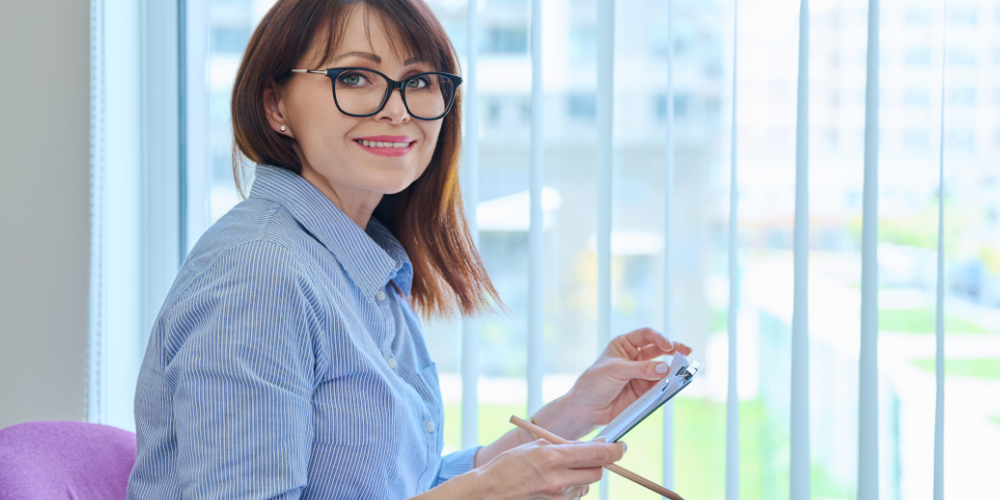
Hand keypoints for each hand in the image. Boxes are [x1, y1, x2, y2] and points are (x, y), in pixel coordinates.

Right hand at [473, 439, 625, 499]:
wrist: (489, 493)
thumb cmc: (509, 465)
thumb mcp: (535, 446)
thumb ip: (565, 445)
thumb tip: (592, 444)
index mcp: (552, 457)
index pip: (597, 455)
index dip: (615, 451)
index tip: (620, 447)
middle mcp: (558, 479)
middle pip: (597, 472)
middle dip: (598, 463)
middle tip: (589, 455)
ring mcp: (558, 497)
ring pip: (586, 486)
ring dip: (582, 476)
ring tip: (561, 470)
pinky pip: (575, 496)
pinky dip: (572, 488)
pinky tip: (554, 482)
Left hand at [567, 328, 691, 429]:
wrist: (586, 409)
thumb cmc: (594, 383)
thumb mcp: (616, 371)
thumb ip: (641, 369)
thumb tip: (665, 368)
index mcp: (625, 345)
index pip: (646, 335)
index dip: (659, 338)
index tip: (668, 345)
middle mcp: (635, 358)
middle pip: (659, 350)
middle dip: (674, 350)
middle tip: (686, 352)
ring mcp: (641, 375)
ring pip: (663, 369)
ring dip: (673, 369)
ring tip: (683, 372)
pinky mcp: (645, 392)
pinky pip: (661, 387)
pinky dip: (669, 386)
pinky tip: (675, 385)